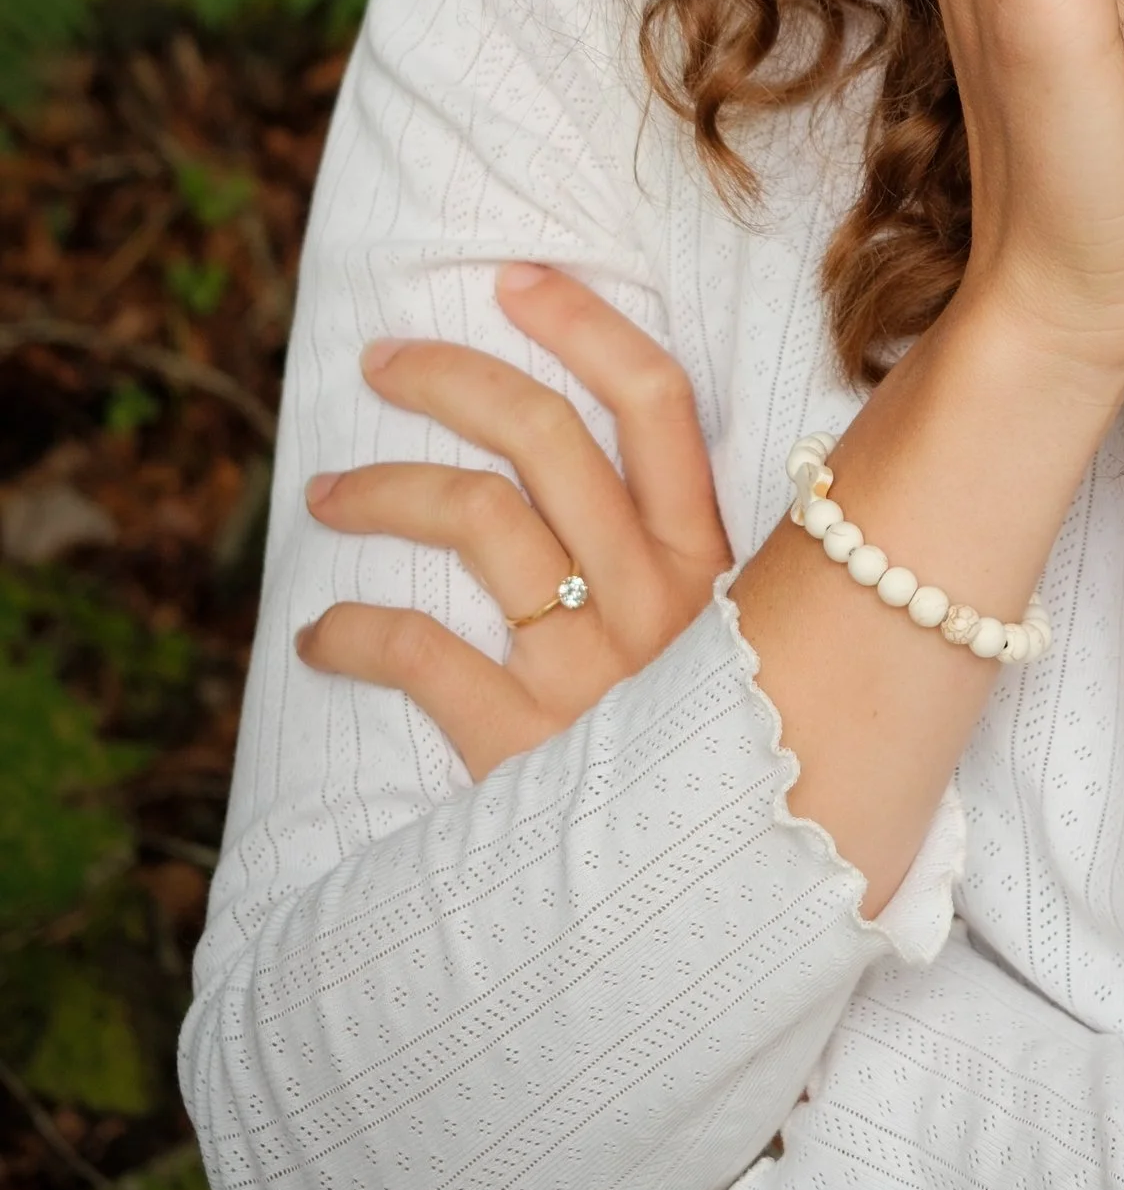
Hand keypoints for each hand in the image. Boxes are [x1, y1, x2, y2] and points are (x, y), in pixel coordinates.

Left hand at [295, 264, 730, 773]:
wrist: (720, 909)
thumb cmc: (722, 767)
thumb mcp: (736, 657)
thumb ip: (684, 572)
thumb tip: (606, 478)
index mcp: (717, 568)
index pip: (655, 403)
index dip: (580, 325)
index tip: (512, 280)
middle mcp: (660, 603)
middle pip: (544, 437)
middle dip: (450, 378)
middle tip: (383, 364)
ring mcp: (596, 672)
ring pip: (475, 519)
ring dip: (383, 490)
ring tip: (328, 497)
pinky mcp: (529, 749)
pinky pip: (419, 654)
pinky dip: (352, 635)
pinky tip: (322, 639)